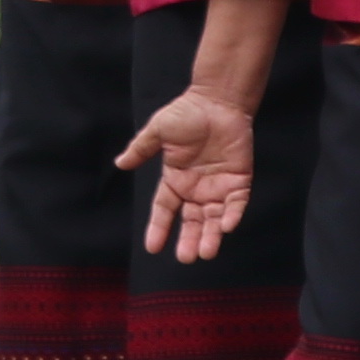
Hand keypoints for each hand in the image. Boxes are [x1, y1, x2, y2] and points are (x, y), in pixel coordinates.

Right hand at [116, 85, 255, 263]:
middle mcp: (196, 189)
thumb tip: (120, 163)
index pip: (165, 209)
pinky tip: (226, 227)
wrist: (219, 101)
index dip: (158, 228)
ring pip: (213, 219)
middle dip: (188, 239)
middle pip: (191, 220)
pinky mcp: (239, 182)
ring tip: (206, 252)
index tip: (152, 248)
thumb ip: (142, 148)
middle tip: (186, 258)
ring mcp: (218, 187)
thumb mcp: (159, 130)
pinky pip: (235, 204)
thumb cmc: (188, 112)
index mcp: (175, 180)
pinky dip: (232, 216)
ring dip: (210, 236)